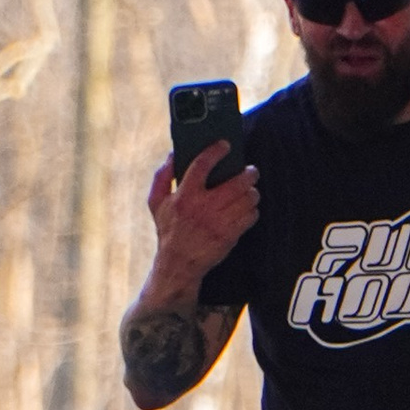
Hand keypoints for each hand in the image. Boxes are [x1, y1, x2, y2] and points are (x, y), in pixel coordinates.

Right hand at [136, 150, 259, 307]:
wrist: (178, 264)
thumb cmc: (168, 230)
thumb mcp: (156, 203)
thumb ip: (162, 176)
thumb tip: (172, 154)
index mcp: (184, 196)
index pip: (201, 165)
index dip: (215, 151)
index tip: (225, 144)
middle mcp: (202, 207)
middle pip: (236, 183)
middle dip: (249, 173)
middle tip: (251, 170)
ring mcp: (218, 222)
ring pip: (247, 199)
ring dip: (252, 191)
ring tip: (250, 189)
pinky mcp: (229, 236)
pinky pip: (250, 216)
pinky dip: (252, 210)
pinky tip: (248, 208)